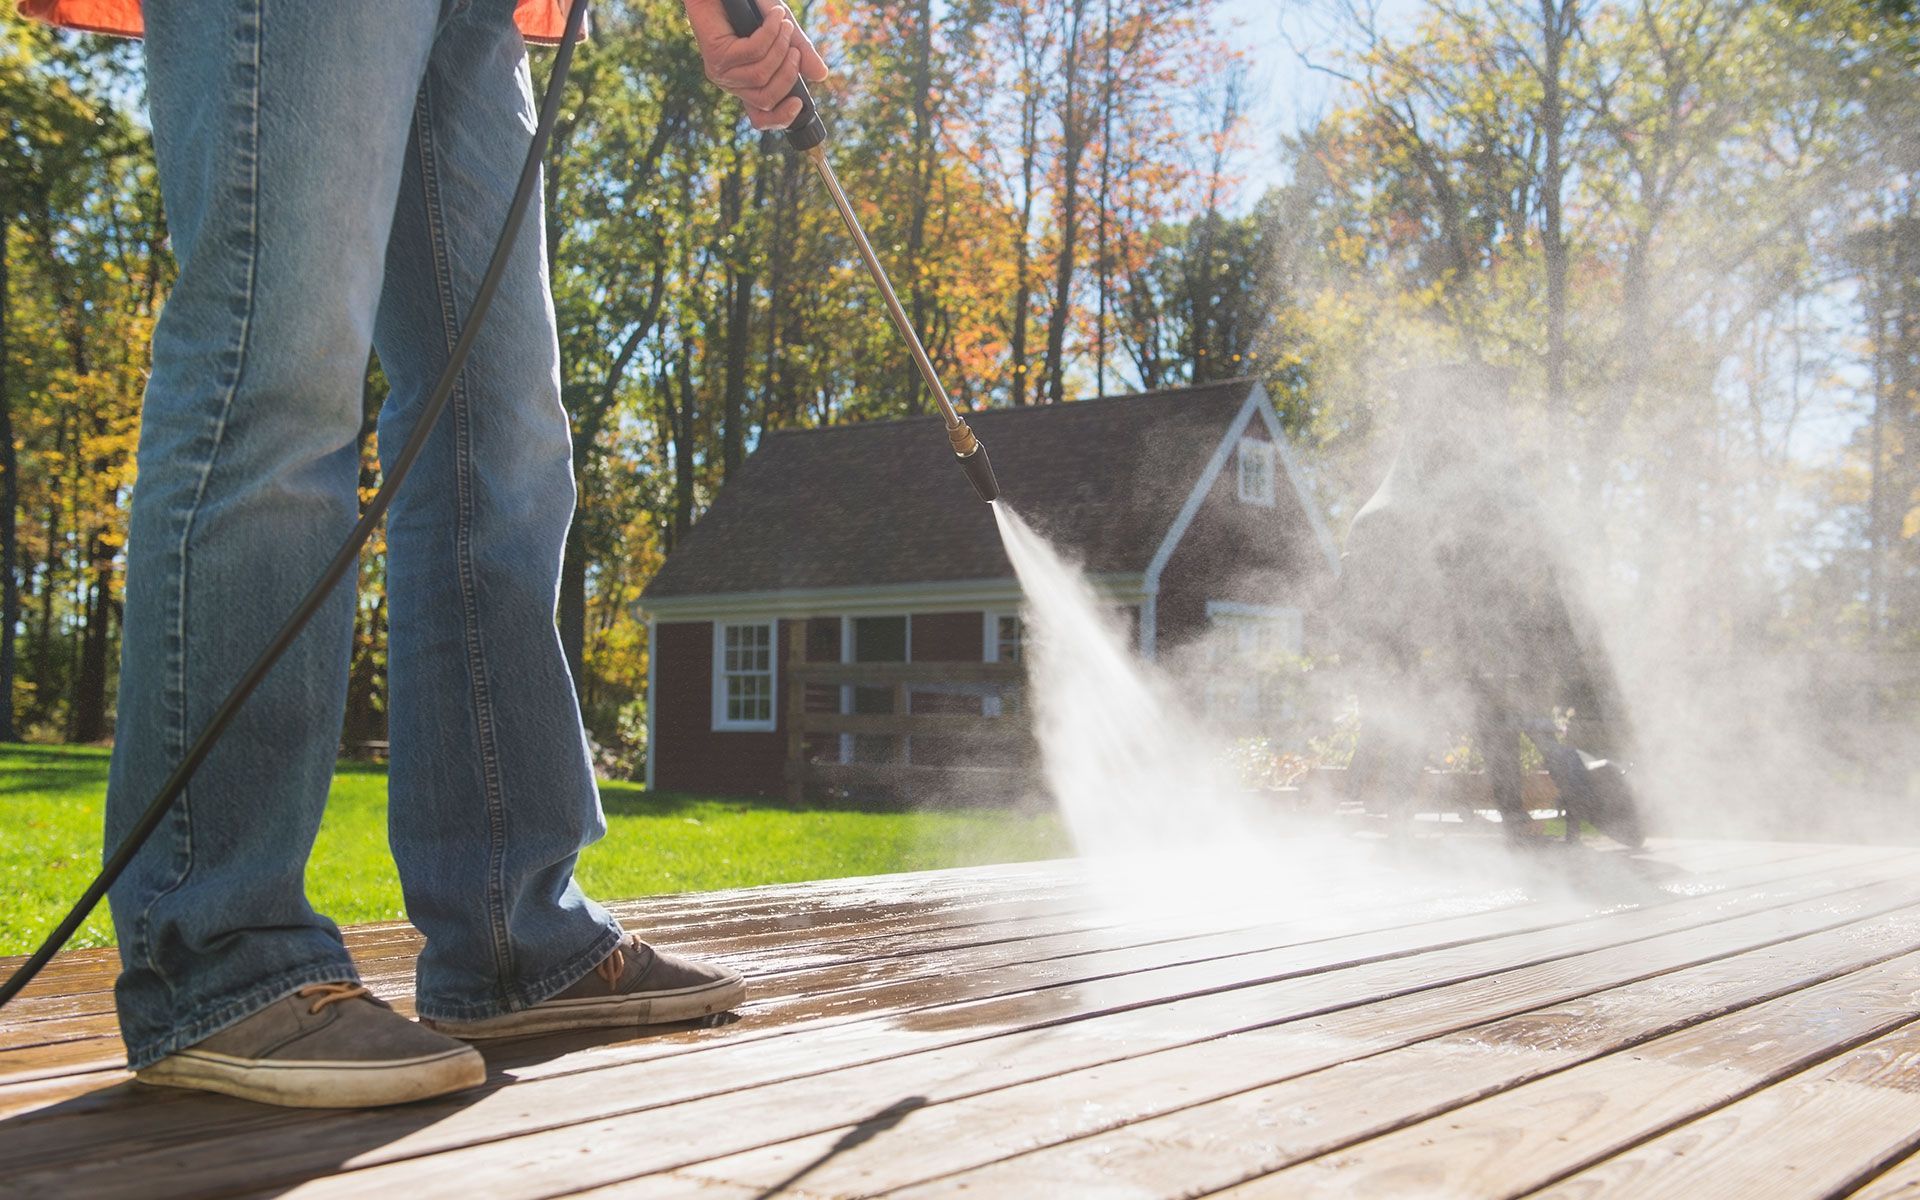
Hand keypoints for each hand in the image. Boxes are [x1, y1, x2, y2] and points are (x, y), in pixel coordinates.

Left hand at [683, 0, 829, 131]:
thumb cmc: (749, 9)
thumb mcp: (782, 32)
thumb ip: (799, 52)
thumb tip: (820, 75)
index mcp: (745, 86)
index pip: (760, 118)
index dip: (780, 119)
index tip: (798, 104)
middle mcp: (731, 83)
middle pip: (766, 100)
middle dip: (788, 73)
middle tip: (795, 48)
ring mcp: (721, 72)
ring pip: (761, 75)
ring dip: (781, 46)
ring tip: (784, 23)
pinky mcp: (716, 55)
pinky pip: (754, 51)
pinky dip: (771, 31)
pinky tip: (775, 15)